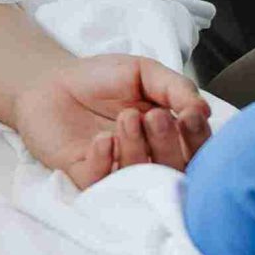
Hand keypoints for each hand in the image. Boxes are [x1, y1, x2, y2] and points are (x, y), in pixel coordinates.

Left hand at [11, 54, 210, 188]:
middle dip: (167, 143)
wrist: (51, 81)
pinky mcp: (85, 176)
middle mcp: (148, 159)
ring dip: (136, 148)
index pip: (195, 148)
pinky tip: (103, 139)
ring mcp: (117, 171)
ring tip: (127, 117)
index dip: (198, 138)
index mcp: (168, 135)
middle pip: (172, 169)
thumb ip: (174, 87)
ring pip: (139, 178)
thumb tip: (203, 111)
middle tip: (154, 115)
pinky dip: (105, 160)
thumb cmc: (101, 79)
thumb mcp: (143, 72)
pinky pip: (100, 181)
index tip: (190, 116)